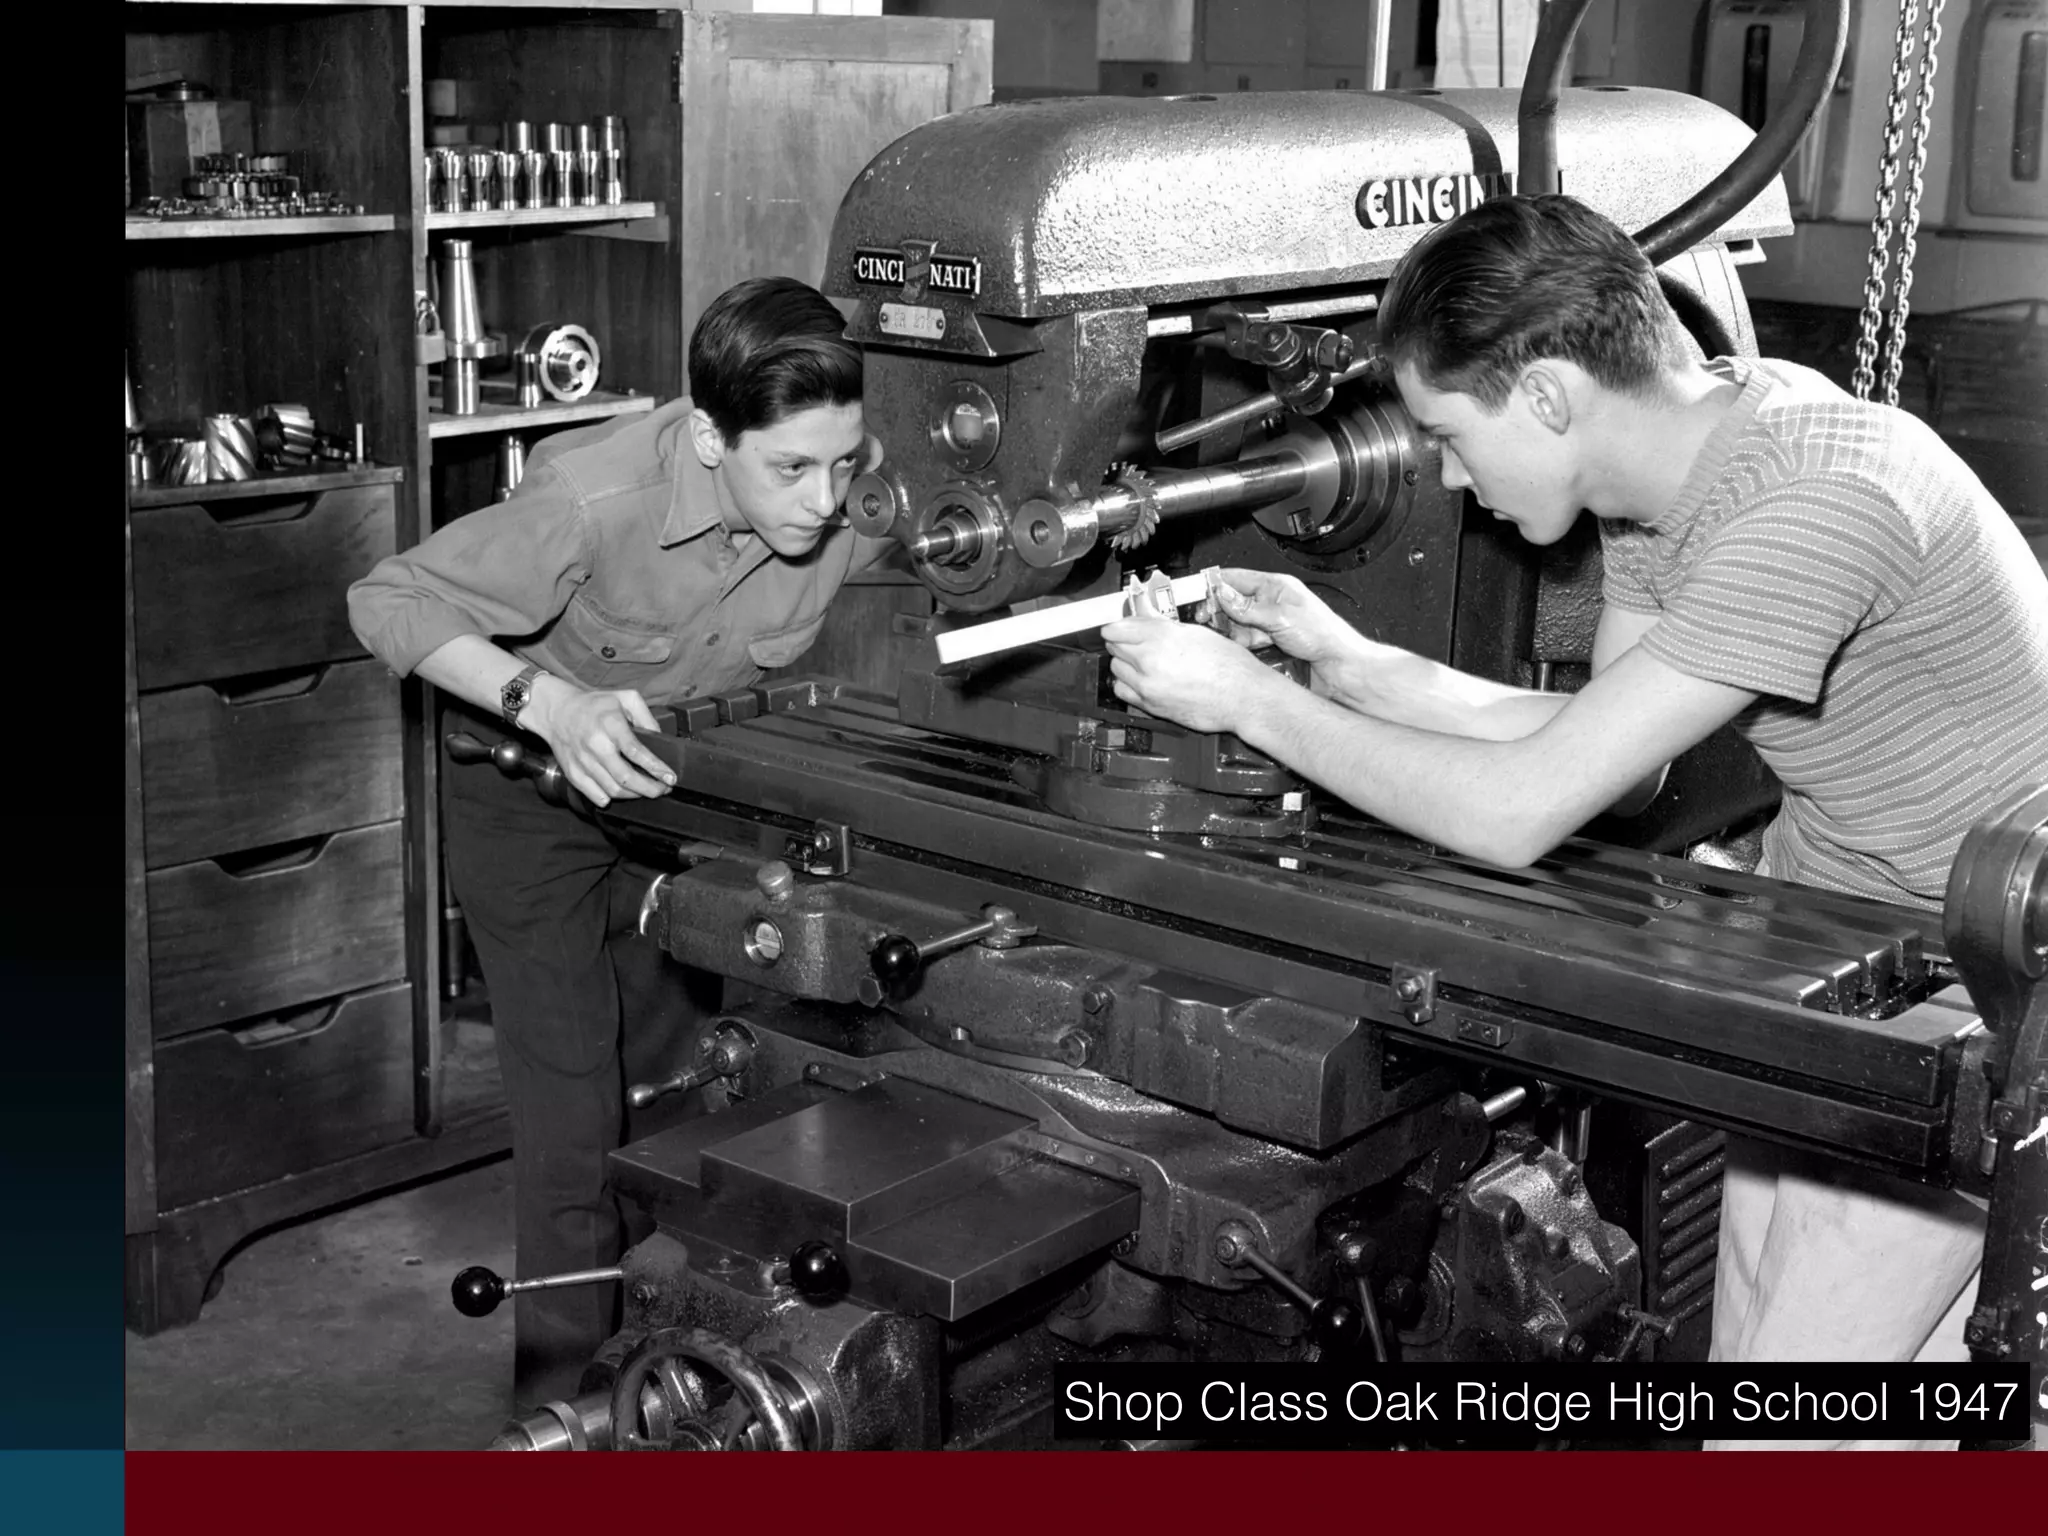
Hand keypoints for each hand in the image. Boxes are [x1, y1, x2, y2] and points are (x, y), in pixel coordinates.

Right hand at [524, 677, 676, 805]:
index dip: (656, 768)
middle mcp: (595, 745)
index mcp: (610, 725)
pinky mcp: (572, 772)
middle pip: (625, 777)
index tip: (671, 778)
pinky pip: (594, 795)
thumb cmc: (594, 705)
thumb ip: (646, 716)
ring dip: (634, 795)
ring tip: (646, 791)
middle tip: (663, 789)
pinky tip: (621, 793)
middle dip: (650, 789)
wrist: (557, 711)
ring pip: (612, 790)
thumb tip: (660, 739)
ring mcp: (582, 761)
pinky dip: (610, 798)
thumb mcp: (625, 698)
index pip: (636, 752)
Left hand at [1100, 616, 1285, 733]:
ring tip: (1142, 661)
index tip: (1119, 627)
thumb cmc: (1230, 666)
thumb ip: (1163, 625)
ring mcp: (1147, 685)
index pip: (1116, 628)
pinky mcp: (1150, 706)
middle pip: (1114, 646)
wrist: (1244, 698)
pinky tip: (1141, 680)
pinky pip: (1122, 691)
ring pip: (1115, 668)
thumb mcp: (1197, 633)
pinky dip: (1126, 684)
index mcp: (1161, 636)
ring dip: (1124, 663)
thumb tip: (1144, 616)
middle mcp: (1150, 660)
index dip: (1117, 626)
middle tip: (1136, 641)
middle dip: (1122, 642)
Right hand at [1199, 568, 1357, 665]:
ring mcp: (1269, 625)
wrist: (1340, 668)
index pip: (1236, 578)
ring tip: (1217, 635)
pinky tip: (1233, 649)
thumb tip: (1222, 595)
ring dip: (1227, 630)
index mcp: (1276, 587)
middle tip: (1202, 618)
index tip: (1196, 592)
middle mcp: (1271, 604)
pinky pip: (1245, 643)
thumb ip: (1248, 607)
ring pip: (1236, 625)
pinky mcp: (1269, 645)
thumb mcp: (1280, 617)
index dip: (1215, 584)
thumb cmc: (1325, 635)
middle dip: (1217, 610)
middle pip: (1232, 603)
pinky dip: (1237, 646)